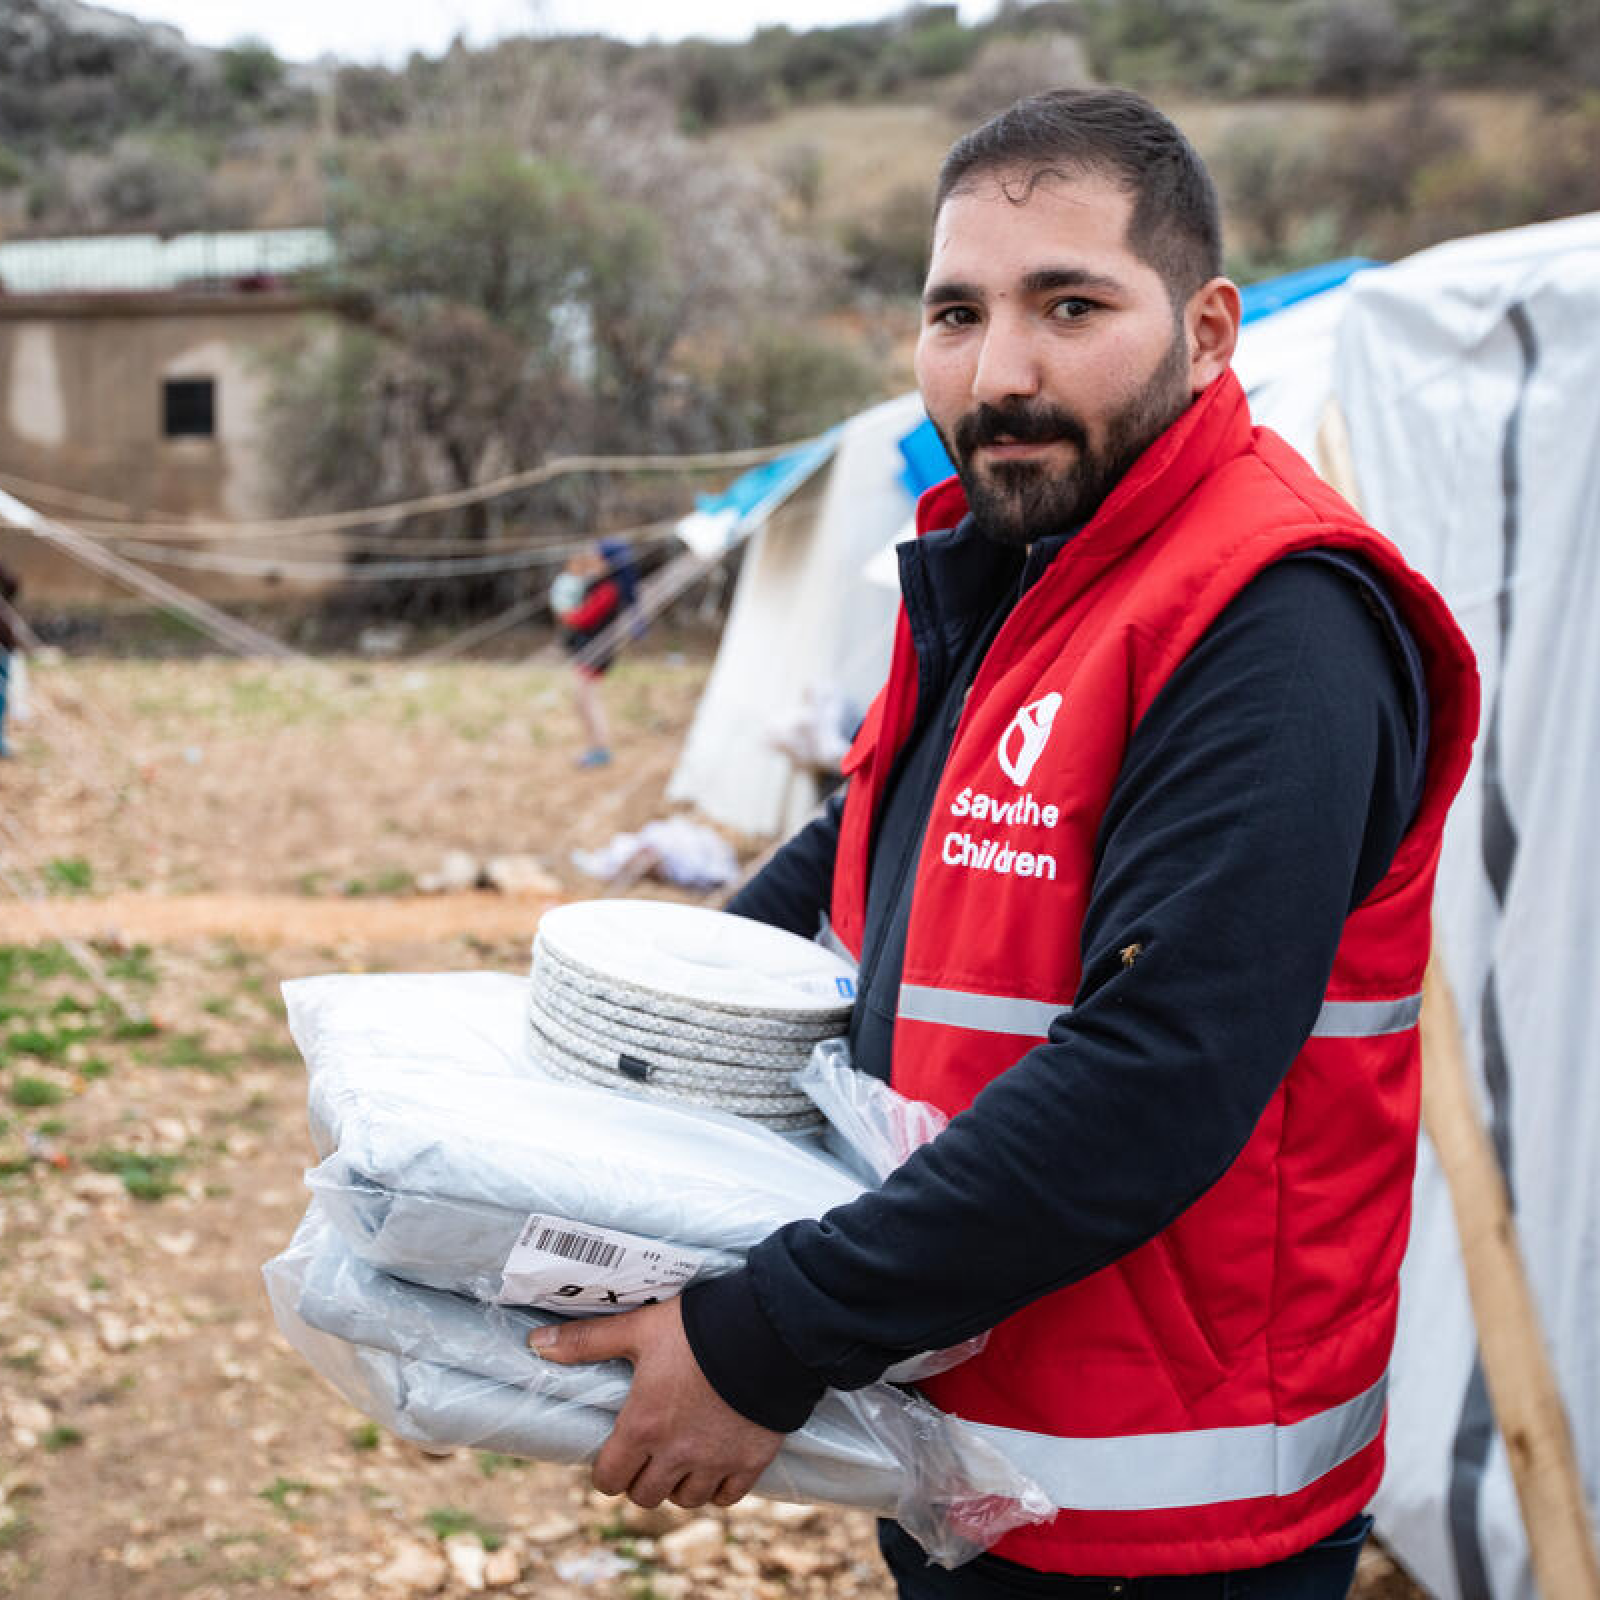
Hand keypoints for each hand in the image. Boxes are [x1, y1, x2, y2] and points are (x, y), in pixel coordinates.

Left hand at [529, 1298, 782, 1509]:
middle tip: (649, 1452)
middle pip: (645, 1496)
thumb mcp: (640, 1328)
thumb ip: (588, 1341)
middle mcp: (676, 1454)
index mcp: (644, 1427)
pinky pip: (727, 1497)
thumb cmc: (699, 1328)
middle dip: (641, 1478)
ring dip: (679, 1484)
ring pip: (685, 1500)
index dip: (608, 1469)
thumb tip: (536, 1344)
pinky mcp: (751, 1461)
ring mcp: (715, 1462)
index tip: (616, 1453)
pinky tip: (717, 1462)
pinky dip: (719, 1487)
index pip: (609, 1479)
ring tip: (682, 1457)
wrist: (768, 1331)